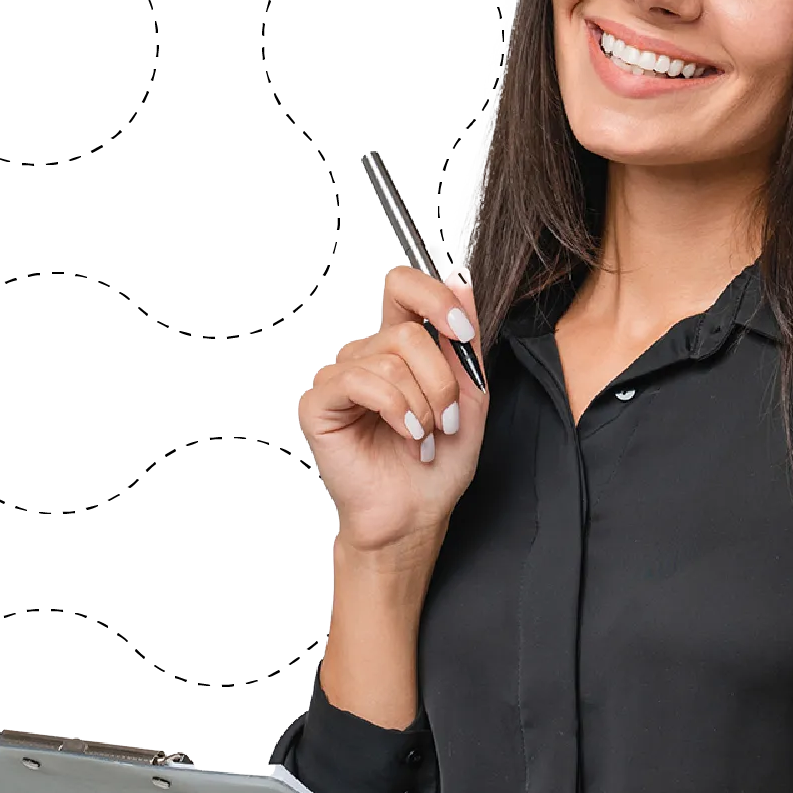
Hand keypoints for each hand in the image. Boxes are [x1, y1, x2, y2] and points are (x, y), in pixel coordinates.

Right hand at [298, 265, 489, 558]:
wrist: (416, 514)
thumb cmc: (438, 465)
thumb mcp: (471, 395)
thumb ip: (464, 339)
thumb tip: (461, 278)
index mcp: (401, 348)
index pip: (404, 286)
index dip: (436, 298)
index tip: (463, 331)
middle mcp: (368, 356)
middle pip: (409, 332)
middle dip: (442, 382)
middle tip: (445, 421)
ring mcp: (341, 377)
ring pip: (391, 360)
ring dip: (422, 407)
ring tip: (424, 437)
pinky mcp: (320, 402)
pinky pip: (362, 381)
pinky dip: (396, 411)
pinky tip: (406, 437)